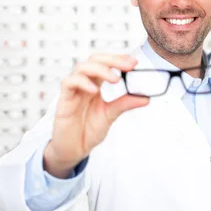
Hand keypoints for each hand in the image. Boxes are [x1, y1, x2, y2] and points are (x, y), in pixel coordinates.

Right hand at [44, 54, 148, 177]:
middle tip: (128, 65)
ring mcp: (74, 90)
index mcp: (96, 85)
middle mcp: (84, 84)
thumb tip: (146, 98)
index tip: (134, 63)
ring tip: (114, 79)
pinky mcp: (64, 100)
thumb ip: (125, 103)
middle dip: (112, 60)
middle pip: (94, 60)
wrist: (74, 150)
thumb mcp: (110, 115)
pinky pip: (69, 83)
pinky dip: (82, 82)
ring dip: (100, 69)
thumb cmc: (88, 131)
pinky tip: (94, 90)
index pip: (106, 64)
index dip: (119, 60)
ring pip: (82, 67)